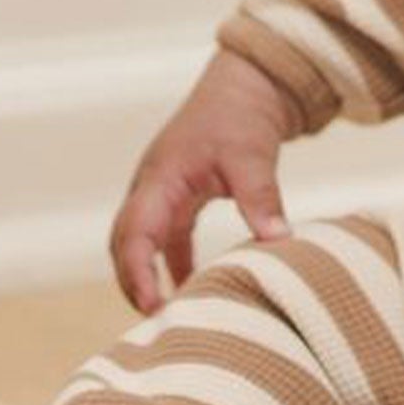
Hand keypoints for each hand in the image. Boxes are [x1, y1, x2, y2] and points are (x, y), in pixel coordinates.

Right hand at [108, 49, 300, 311]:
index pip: (134, 233)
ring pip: (141, 242)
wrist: (246, 84)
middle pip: (125, 243)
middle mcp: (152, 187)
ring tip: (169, 314)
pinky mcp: (180, 194)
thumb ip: (260, 197)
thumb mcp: (251, 156)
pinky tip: (192, 287)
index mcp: (160, 178)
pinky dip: (174, 263)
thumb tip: (278, 240)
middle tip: (155, 321)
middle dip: (133, 282)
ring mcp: (163, 191)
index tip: (152, 306)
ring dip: (149, 276)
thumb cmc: (241, 115)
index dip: (137, 273)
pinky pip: (167, 237)